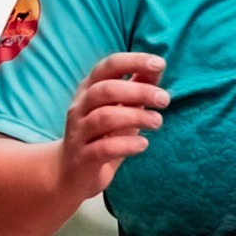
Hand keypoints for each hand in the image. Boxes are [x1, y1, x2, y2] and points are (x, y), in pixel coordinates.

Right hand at [59, 53, 170, 200]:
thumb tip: (157, 67)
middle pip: (107, 90)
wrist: (71, 174)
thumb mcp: (118, 109)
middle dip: (140, 91)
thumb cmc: (101, 136)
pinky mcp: (83, 157)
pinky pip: (104, 148)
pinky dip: (127, 144)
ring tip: (157, 121)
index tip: (160, 64)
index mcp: (89, 90)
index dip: (134, 61)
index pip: (108, 66)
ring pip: (105, 117)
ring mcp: (79, 132)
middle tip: (164, 99)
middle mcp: (80, 107)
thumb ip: (136, 89)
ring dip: (136, 117)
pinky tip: (143, 144)